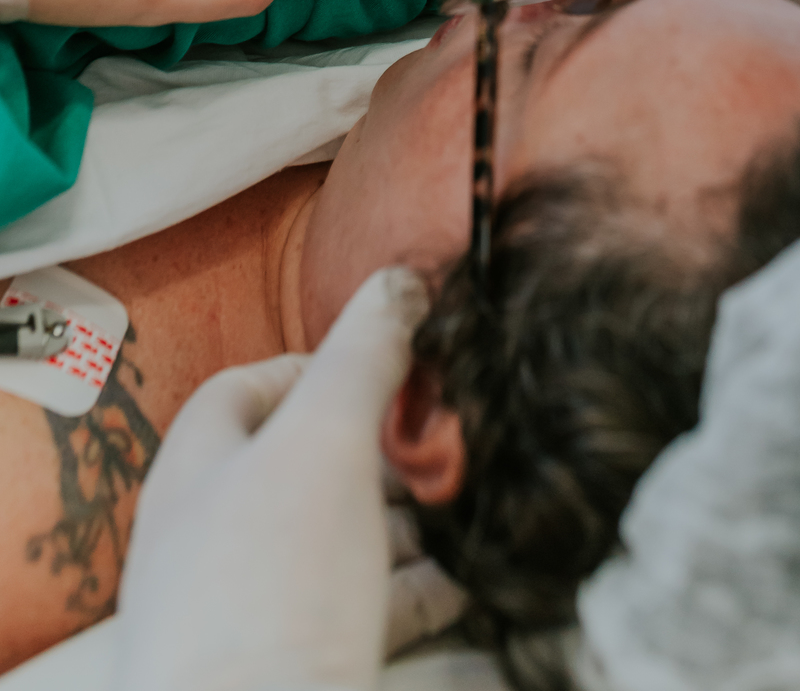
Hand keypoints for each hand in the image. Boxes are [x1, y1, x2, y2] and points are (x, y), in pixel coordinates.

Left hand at [116, 268, 462, 690]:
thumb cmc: (271, 589)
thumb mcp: (326, 441)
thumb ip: (364, 356)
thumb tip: (399, 280)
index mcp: (197, 472)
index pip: (244, 388)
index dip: (317, 362)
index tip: (387, 363)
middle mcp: (215, 540)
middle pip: (302, 467)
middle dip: (380, 448)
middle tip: (444, 440)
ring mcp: (253, 612)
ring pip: (339, 544)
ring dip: (407, 522)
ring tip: (469, 509)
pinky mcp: (296, 668)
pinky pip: (364, 613)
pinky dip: (419, 591)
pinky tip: (469, 584)